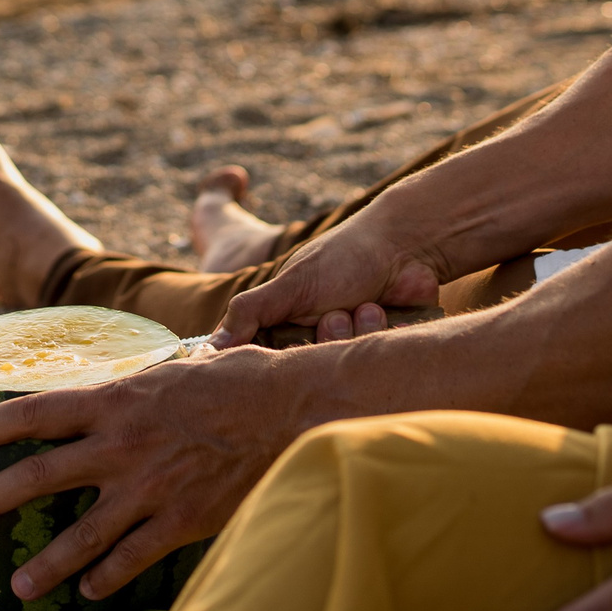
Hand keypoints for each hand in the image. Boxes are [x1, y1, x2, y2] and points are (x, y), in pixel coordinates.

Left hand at [0, 347, 307, 601]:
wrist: (290, 409)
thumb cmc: (236, 380)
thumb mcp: (174, 370)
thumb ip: (137, 386)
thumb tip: (119, 382)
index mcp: (117, 401)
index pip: (38, 412)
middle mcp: (122, 446)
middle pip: (41, 475)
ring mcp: (149, 489)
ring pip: (82, 535)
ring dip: (46, 564)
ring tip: (18, 586)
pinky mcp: (180, 521)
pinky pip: (132, 558)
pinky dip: (107, 578)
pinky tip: (88, 592)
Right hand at [214, 208, 443, 348]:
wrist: (404, 242)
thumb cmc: (342, 256)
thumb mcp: (291, 284)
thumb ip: (249, 312)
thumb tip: (208, 348)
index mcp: (285, 325)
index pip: (265, 361)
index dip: (275, 362)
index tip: (289, 352)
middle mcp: (315, 339)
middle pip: (311, 368)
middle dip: (327, 338)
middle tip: (336, 313)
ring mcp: (351, 346)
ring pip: (347, 363)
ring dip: (359, 331)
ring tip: (367, 304)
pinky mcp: (384, 349)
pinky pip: (381, 361)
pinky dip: (385, 335)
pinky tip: (389, 311)